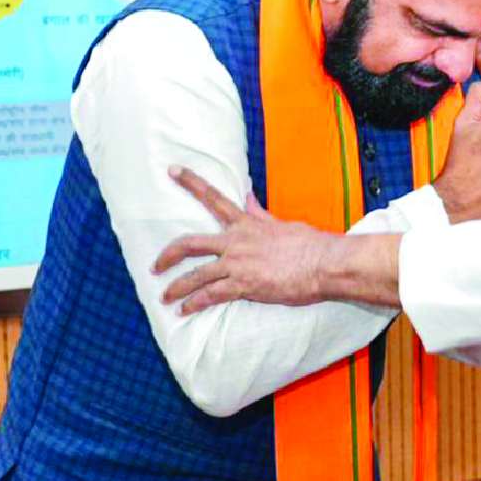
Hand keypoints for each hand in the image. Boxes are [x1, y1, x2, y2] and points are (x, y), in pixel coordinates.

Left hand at [154, 167, 340, 313]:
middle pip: (190, 243)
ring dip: (177, 288)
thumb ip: (261, 215)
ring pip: (195, 275)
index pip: (214, 198)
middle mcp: (236, 241)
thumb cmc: (311, 245)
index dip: (191, 182)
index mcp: (247, 224)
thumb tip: (249, 198)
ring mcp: (237, 263)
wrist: (325, 263)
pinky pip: (210, 295)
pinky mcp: (244, 285)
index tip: (173, 170)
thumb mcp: (284, 225)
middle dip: (168, 255)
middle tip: (155, 266)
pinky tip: (186, 310)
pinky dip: (195, 303)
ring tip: (166, 298)